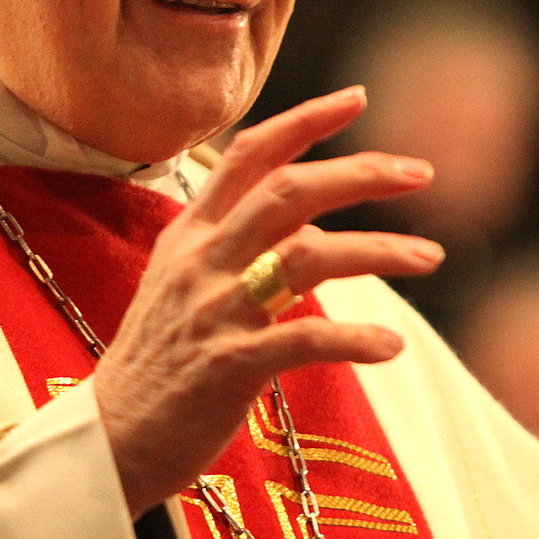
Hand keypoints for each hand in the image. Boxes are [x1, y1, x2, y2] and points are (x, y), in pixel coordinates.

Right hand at [92, 87, 443, 515]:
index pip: (249, 155)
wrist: (108, 440)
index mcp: (190, 235)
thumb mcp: (181, 286)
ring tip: (429, 256)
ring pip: (309, 256)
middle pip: (290, 191)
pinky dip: (356, 338)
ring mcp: (215, 311)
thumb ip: (235, 246)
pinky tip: (391, 344)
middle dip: (361, 173)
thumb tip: (308, 227)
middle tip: (421, 171)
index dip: (305, 120)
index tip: (357, 98)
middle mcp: (202, 261)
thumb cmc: (157, 364)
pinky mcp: (229, 366)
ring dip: (379, 251)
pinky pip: (306, 340)